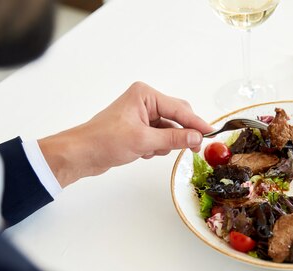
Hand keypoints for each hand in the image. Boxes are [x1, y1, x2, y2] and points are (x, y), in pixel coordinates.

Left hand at [38, 82, 212, 186]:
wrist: (81, 154)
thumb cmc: (104, 141)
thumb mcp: (144, 141)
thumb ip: (173, 139)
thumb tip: (196, 138)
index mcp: (145, 95)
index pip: (179, 109)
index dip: (196, 123)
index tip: (211, 134)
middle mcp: (144, 101)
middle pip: (176, 117)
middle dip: (180, 134)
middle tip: (193, 149)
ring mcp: (141, 115)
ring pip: (168, 130)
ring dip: (165, 143)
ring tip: (149, 151)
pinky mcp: (137, 129)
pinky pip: (158, 137)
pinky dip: (155, 147)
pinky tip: (143, 153)